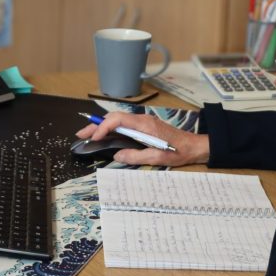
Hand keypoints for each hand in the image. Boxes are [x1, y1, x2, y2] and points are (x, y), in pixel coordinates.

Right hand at [75, 111, 208, 166]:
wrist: (194, 146)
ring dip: (102, 126)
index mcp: (144, 125)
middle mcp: (142, 120)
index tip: (95, 137)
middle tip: (81, 134)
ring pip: (117, 119)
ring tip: (89, 134)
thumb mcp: (157, 157)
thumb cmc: (178, 151)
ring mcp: (142, 122)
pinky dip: (111, 128)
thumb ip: (135, 156)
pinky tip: (105, 134)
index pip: (118, 120)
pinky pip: (123, 123)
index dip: (103, 127)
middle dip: (96, 125)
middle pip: (114, 118)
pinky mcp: (144, 126)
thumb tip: (116, 155)